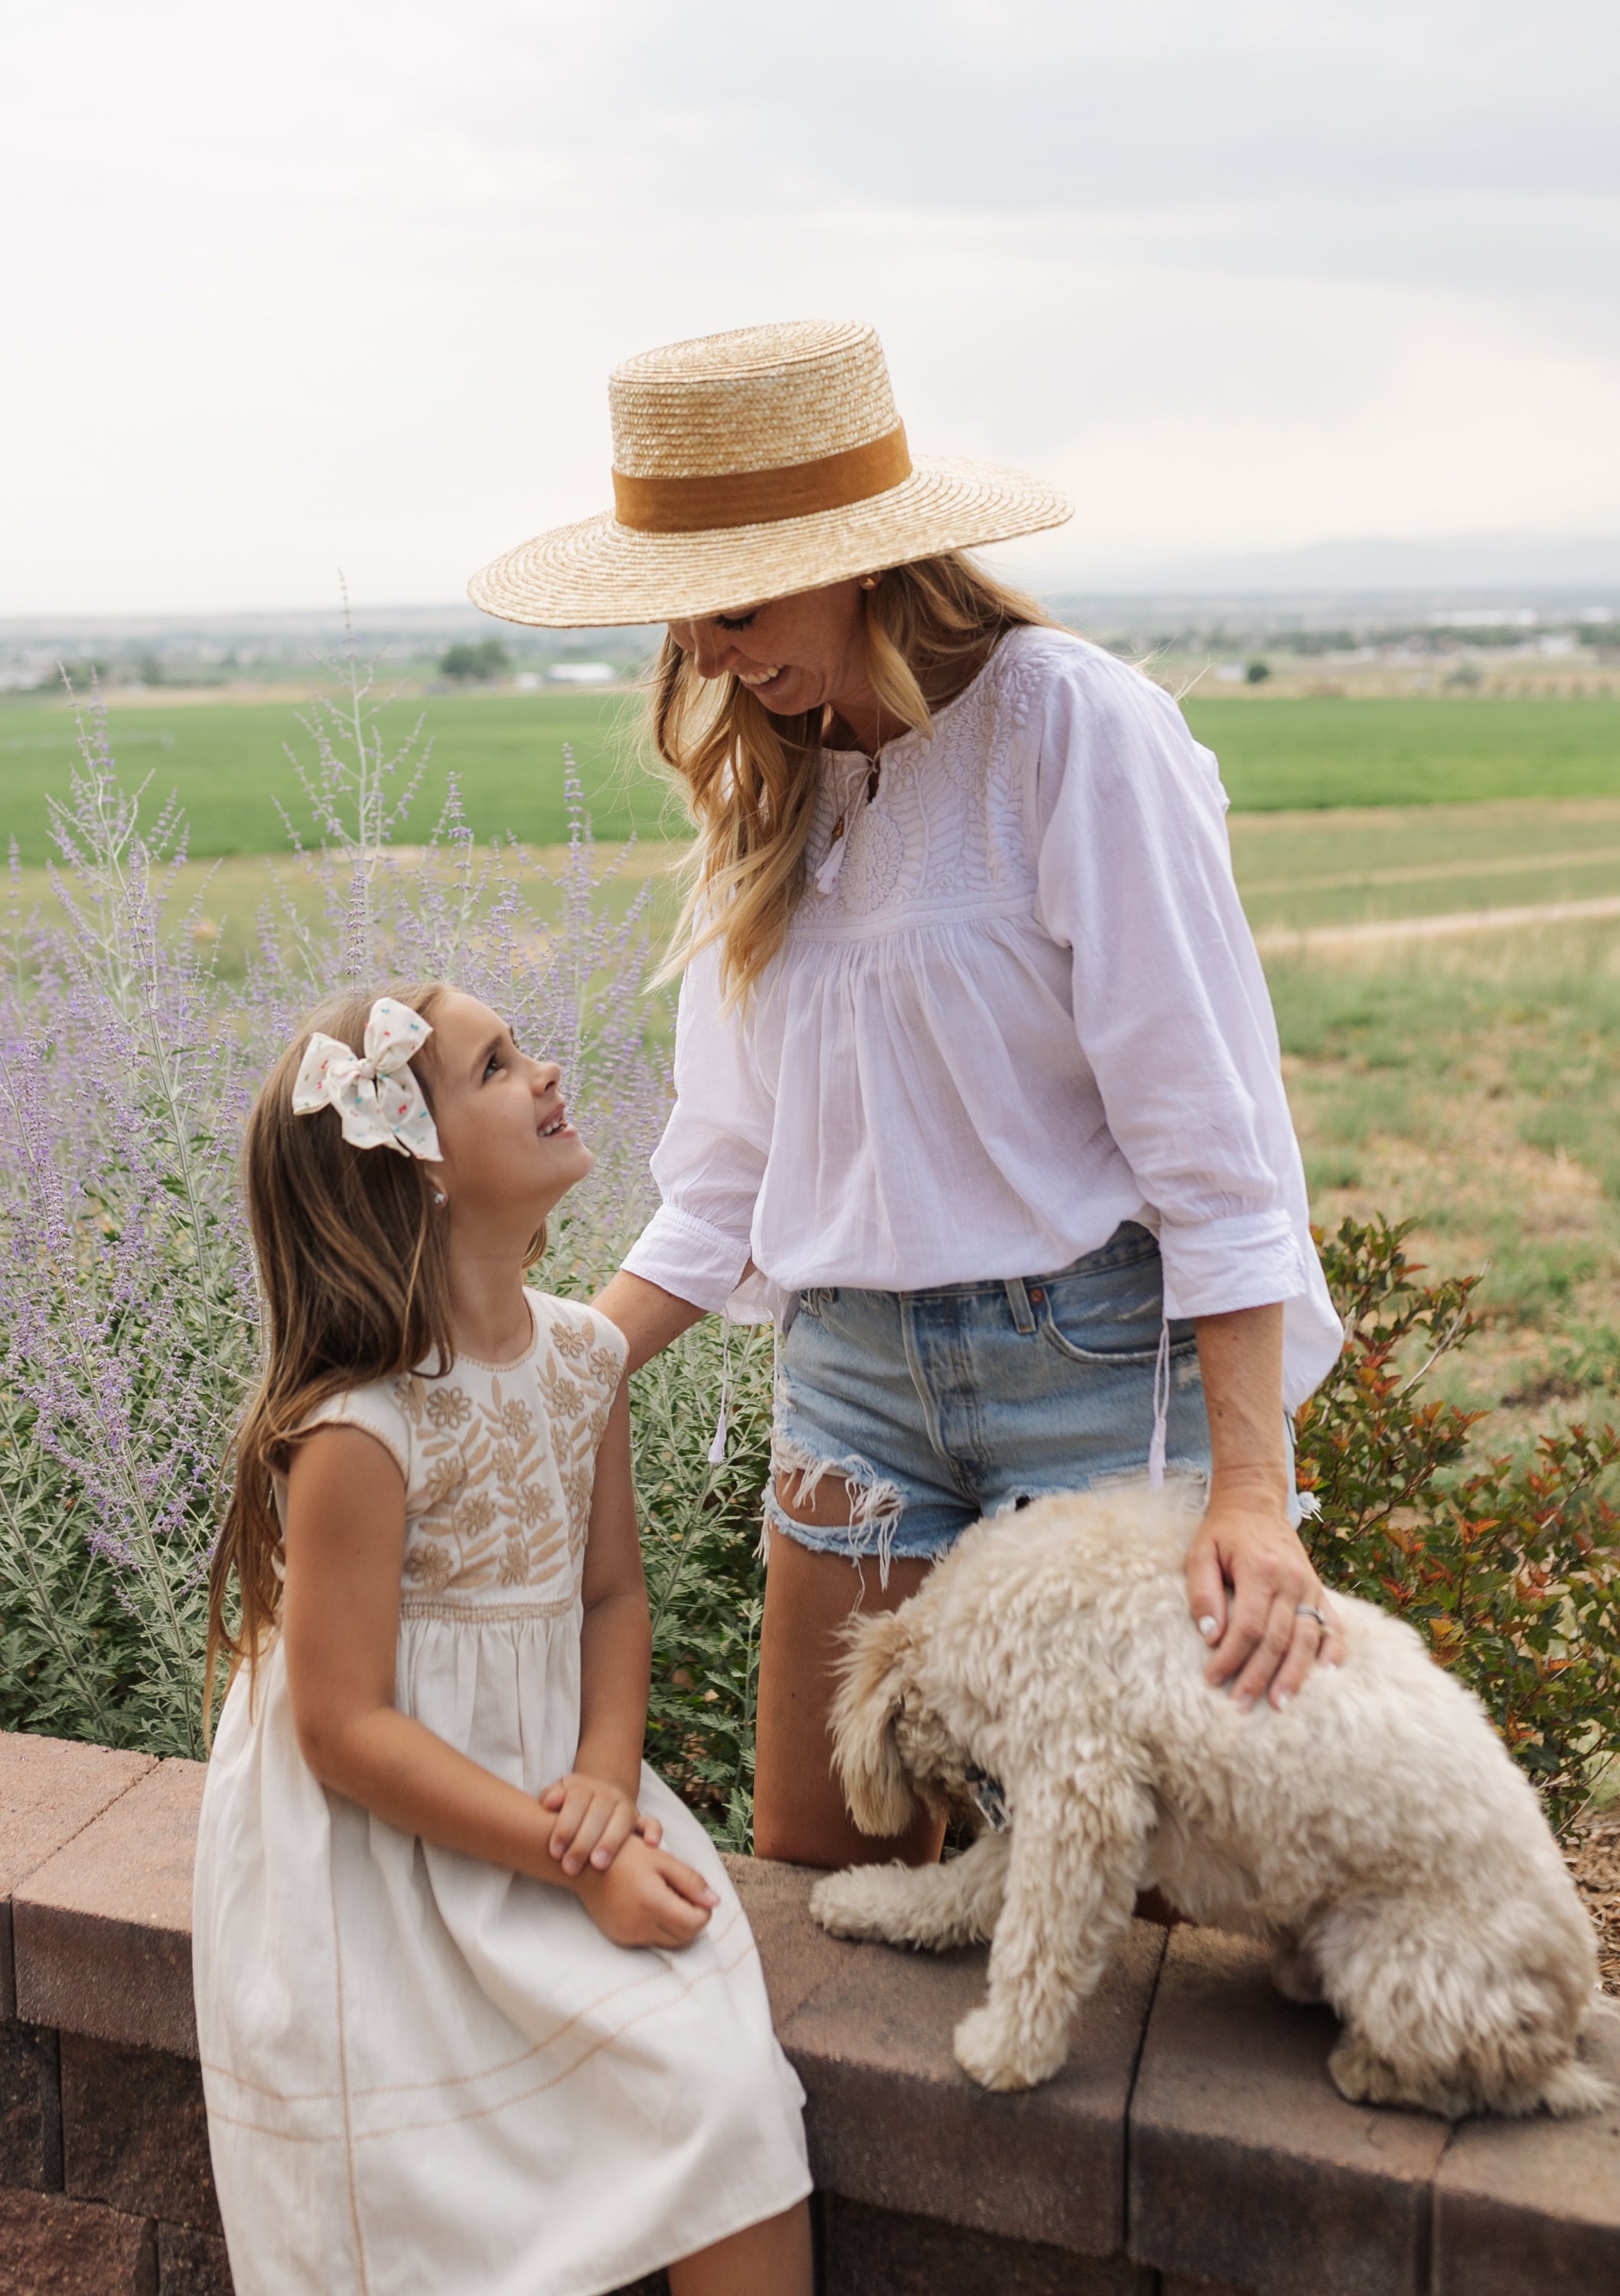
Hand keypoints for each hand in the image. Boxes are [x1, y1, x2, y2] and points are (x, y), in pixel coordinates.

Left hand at [540, 1770, 660, 1876]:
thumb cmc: (572, 1805)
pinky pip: (651, 1822)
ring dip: (611, 1842)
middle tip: (571, 1867)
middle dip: (583, 1843)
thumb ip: (552, 1795)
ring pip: (622, 1821)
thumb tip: (550, 1802)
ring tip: (598, 1864)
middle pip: (598, 1815)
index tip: (555, 1852)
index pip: (576, 1803)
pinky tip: (650, 1844)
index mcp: (585, 1787)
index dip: (565, 1827)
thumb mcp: (559, 1793)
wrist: (599, 1795)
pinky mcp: (639, 1820)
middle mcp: (608, 1795)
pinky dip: (653, 1831)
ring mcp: (625, 1806)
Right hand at [573, 1832, 718, 1948]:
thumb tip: (715, 1901)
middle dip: (692, 1919)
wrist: (586, 1864)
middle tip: (684, 1895)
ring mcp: (629, 1935)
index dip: (703, 1909)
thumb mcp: (662, 1859)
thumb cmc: (626, 1855)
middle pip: (685, 1938)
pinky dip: (658, 1928)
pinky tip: (650, 1906)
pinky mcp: (620, 1939)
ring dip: (677, 1926)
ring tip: (668, 1899)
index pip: (695, 1923)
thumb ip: (691, 1881)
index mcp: (654, 1903)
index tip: (696, 1893)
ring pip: (669, 1943)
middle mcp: (641, 1926)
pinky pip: (650, 1941)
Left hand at [1185, 1481, 1343, 1711]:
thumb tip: (1210, 1635)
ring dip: (1295, 1674)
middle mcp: (1290, 1580)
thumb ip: (1203, 1591)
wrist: (1254, 1503)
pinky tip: (1327, 1674)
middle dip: (1259, 1675)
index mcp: (1259, 1570)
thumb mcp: (1200, 1553)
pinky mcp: (1319, 1590)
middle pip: (1278, 1639)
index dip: (1231, 1657)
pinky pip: (1332, 1624)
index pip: (1248, 1626)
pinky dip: (1332, 1650)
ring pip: (1307, 1638)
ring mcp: (1309, 1586)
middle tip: (1242, 1705)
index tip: (1212, 1679)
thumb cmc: (1223, 1532)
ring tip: (1281, 1703)